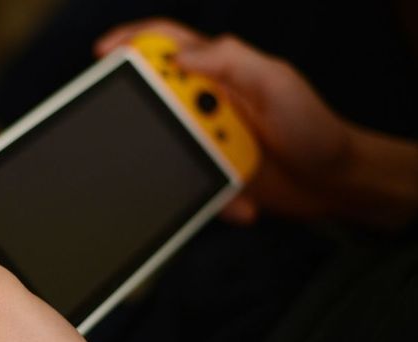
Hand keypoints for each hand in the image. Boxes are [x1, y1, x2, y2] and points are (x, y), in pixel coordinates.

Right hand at [96, 19, 353, 224]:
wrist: (333, 185)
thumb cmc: (313, 128)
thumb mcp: (277, 83)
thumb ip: (232, 62)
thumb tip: (181, 56)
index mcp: (218, 70)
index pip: (166, 44)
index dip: (131, 42)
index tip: (104, 55)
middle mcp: (205, 101)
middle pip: (153, 100)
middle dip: (148, 120)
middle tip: (143, 139)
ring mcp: (205, 139)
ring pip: (166, 150)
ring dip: (186, 171)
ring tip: (227, 180)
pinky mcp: (207, 173)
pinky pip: (189, 185)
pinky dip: (212, 199)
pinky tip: (241, 203)